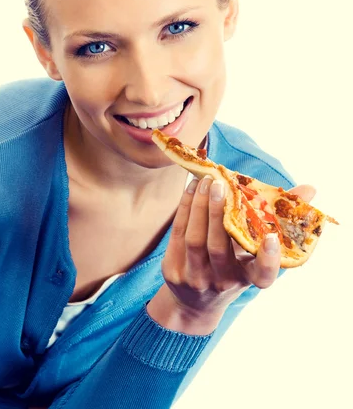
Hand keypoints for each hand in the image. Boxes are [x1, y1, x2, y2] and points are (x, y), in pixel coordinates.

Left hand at [160, 175, 315, 323]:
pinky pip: (178, 235)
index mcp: (247, 278)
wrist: (195, 301)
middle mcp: (222, 282)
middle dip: (218, 213)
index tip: (272, 237)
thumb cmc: (233, 265)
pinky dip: (185, 209)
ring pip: (195, 239)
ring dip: (198, 207)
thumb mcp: (254, 252)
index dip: (268, 259)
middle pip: (218, 248)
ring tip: (204, 182)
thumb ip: (277, 219)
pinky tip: (191, 189)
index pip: (262, 276)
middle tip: (221, 184)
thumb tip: (309, 189)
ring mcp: (195, 279)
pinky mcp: (173, 271)